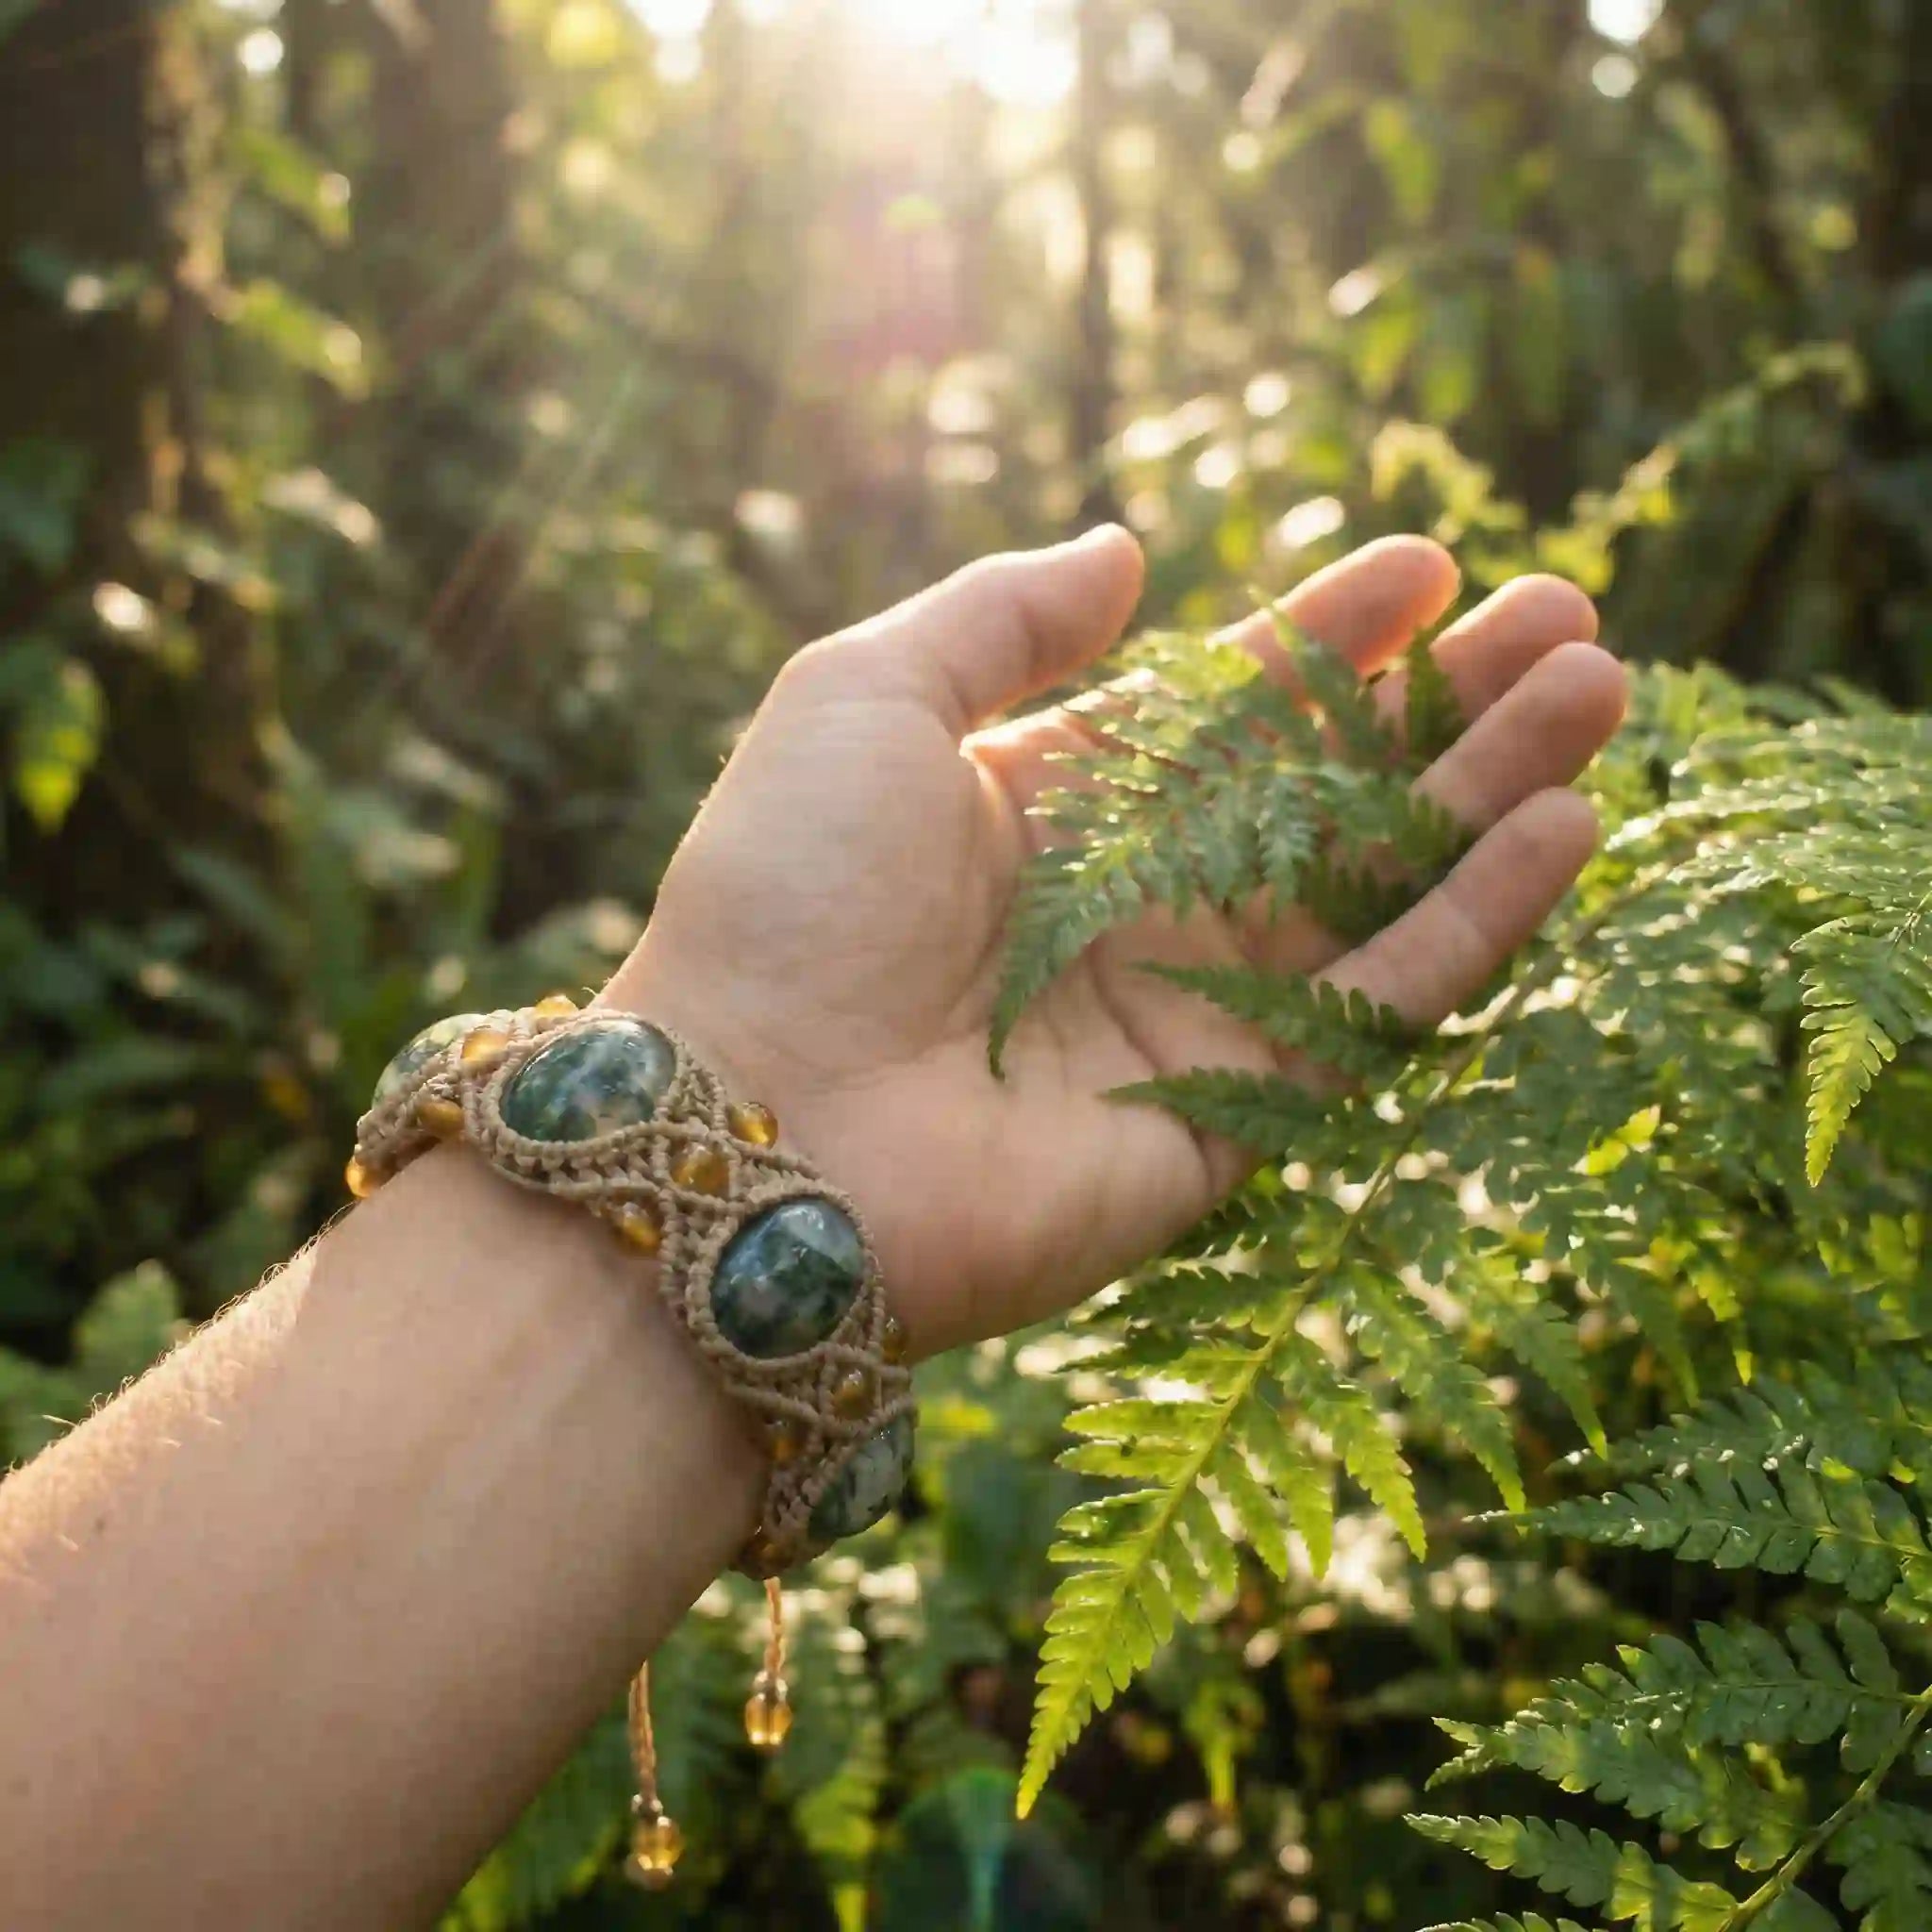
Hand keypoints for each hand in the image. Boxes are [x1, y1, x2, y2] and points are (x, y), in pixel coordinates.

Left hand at [610, 529, 1625, 1355]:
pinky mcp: (1237, 1113)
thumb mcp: (864, 701)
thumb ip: (998, 621)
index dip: (1326, 635)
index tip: (1427, 564)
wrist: (749, 1128)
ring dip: (1489, 789)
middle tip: (1567, 619)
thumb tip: (1126, 554)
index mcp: (1052, 806)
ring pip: (1377, 882)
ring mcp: (1191, 1010)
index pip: (1222, 707)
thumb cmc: (786, 899)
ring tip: (1599, 691)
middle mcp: (1132, 905)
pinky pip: (1380, 1005)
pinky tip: (1563, 827)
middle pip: (1323, 788)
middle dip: (1442, 703)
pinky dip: (1474, 921)